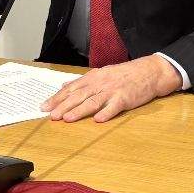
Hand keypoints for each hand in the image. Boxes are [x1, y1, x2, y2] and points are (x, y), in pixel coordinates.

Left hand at [41, 54, 183, 123]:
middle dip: (64, 105)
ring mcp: (113, 90)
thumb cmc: (124, 74)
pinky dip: (106, 113)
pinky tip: (98, 120)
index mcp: (93, 77)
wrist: (149, 72)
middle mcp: (101, 83)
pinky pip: (114, 106)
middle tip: (51, 115)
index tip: (44, 106)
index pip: (71, 88)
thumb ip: (82, 81)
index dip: (57, 98)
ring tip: (67, 118)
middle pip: (79, 95)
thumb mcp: (102, 74)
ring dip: (79, 110)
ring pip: (93, 101)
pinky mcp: (125, 98)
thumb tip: (64, 86)